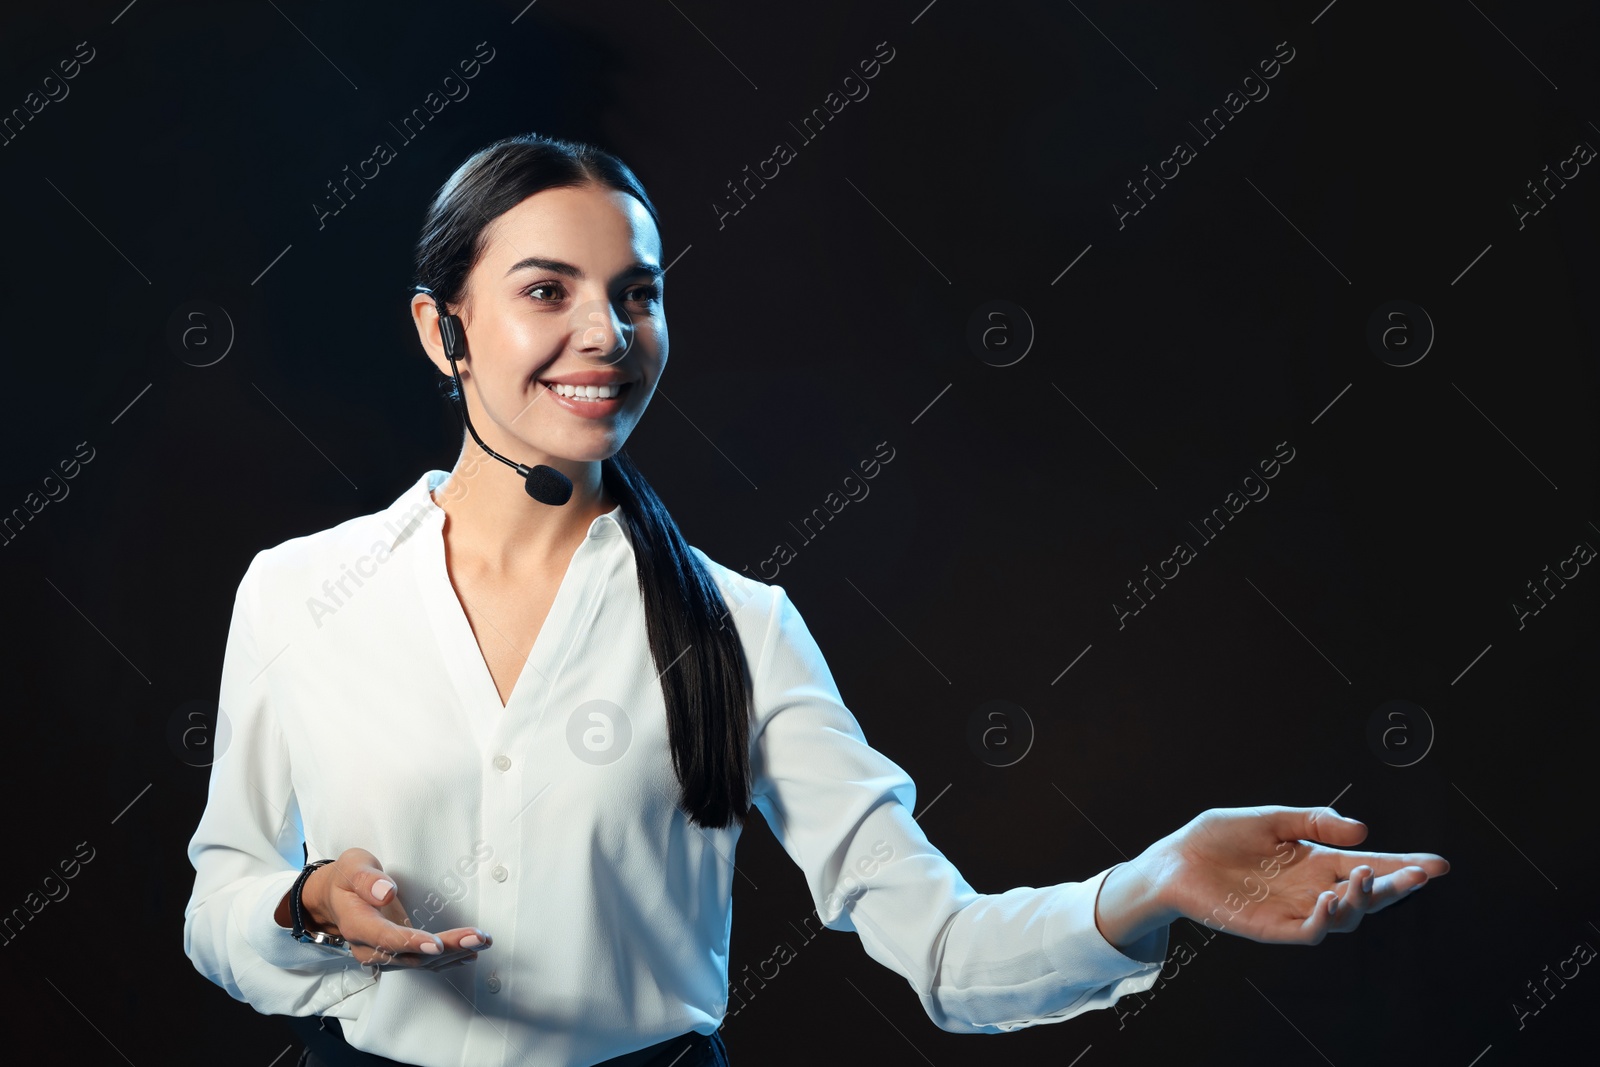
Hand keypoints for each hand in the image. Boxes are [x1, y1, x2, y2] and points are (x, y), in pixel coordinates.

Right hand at [296, 847, 491, 971]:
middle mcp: (368, 947)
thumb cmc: (346, 878)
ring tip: (482, 941)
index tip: (437, 944)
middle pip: (409, 954)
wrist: (334, 898)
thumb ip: (366, 879)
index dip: (412, 942)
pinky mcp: (394, 956)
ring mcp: (382, 955)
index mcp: (356, 924)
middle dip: (447, 949)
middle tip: (477, 938)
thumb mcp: (352, 866)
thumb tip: (385, 892)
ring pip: (420, 962)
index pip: (385, 938)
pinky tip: (469, 954)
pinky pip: (422, 963)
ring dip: (453, 954)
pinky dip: (447, 960)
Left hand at [1152, 805, 1448, 944]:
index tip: (1438, 863)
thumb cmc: (1218, 838)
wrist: (1174, 859)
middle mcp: (1311, 888)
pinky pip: (1308, 932)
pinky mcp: (1271, 927)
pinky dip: (1325, 920)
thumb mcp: (1269, 819)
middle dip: (1397, 886)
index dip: (1403, 865)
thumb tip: (1362, 830)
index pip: (1369, 865)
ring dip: (1362, 900)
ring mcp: (1294, 910)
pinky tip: (1331, 900)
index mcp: (1315, 860)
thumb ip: (1313, 822)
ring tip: (1368, 876)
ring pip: (1344, 918)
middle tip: (1420, 874)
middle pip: (1367, 895)